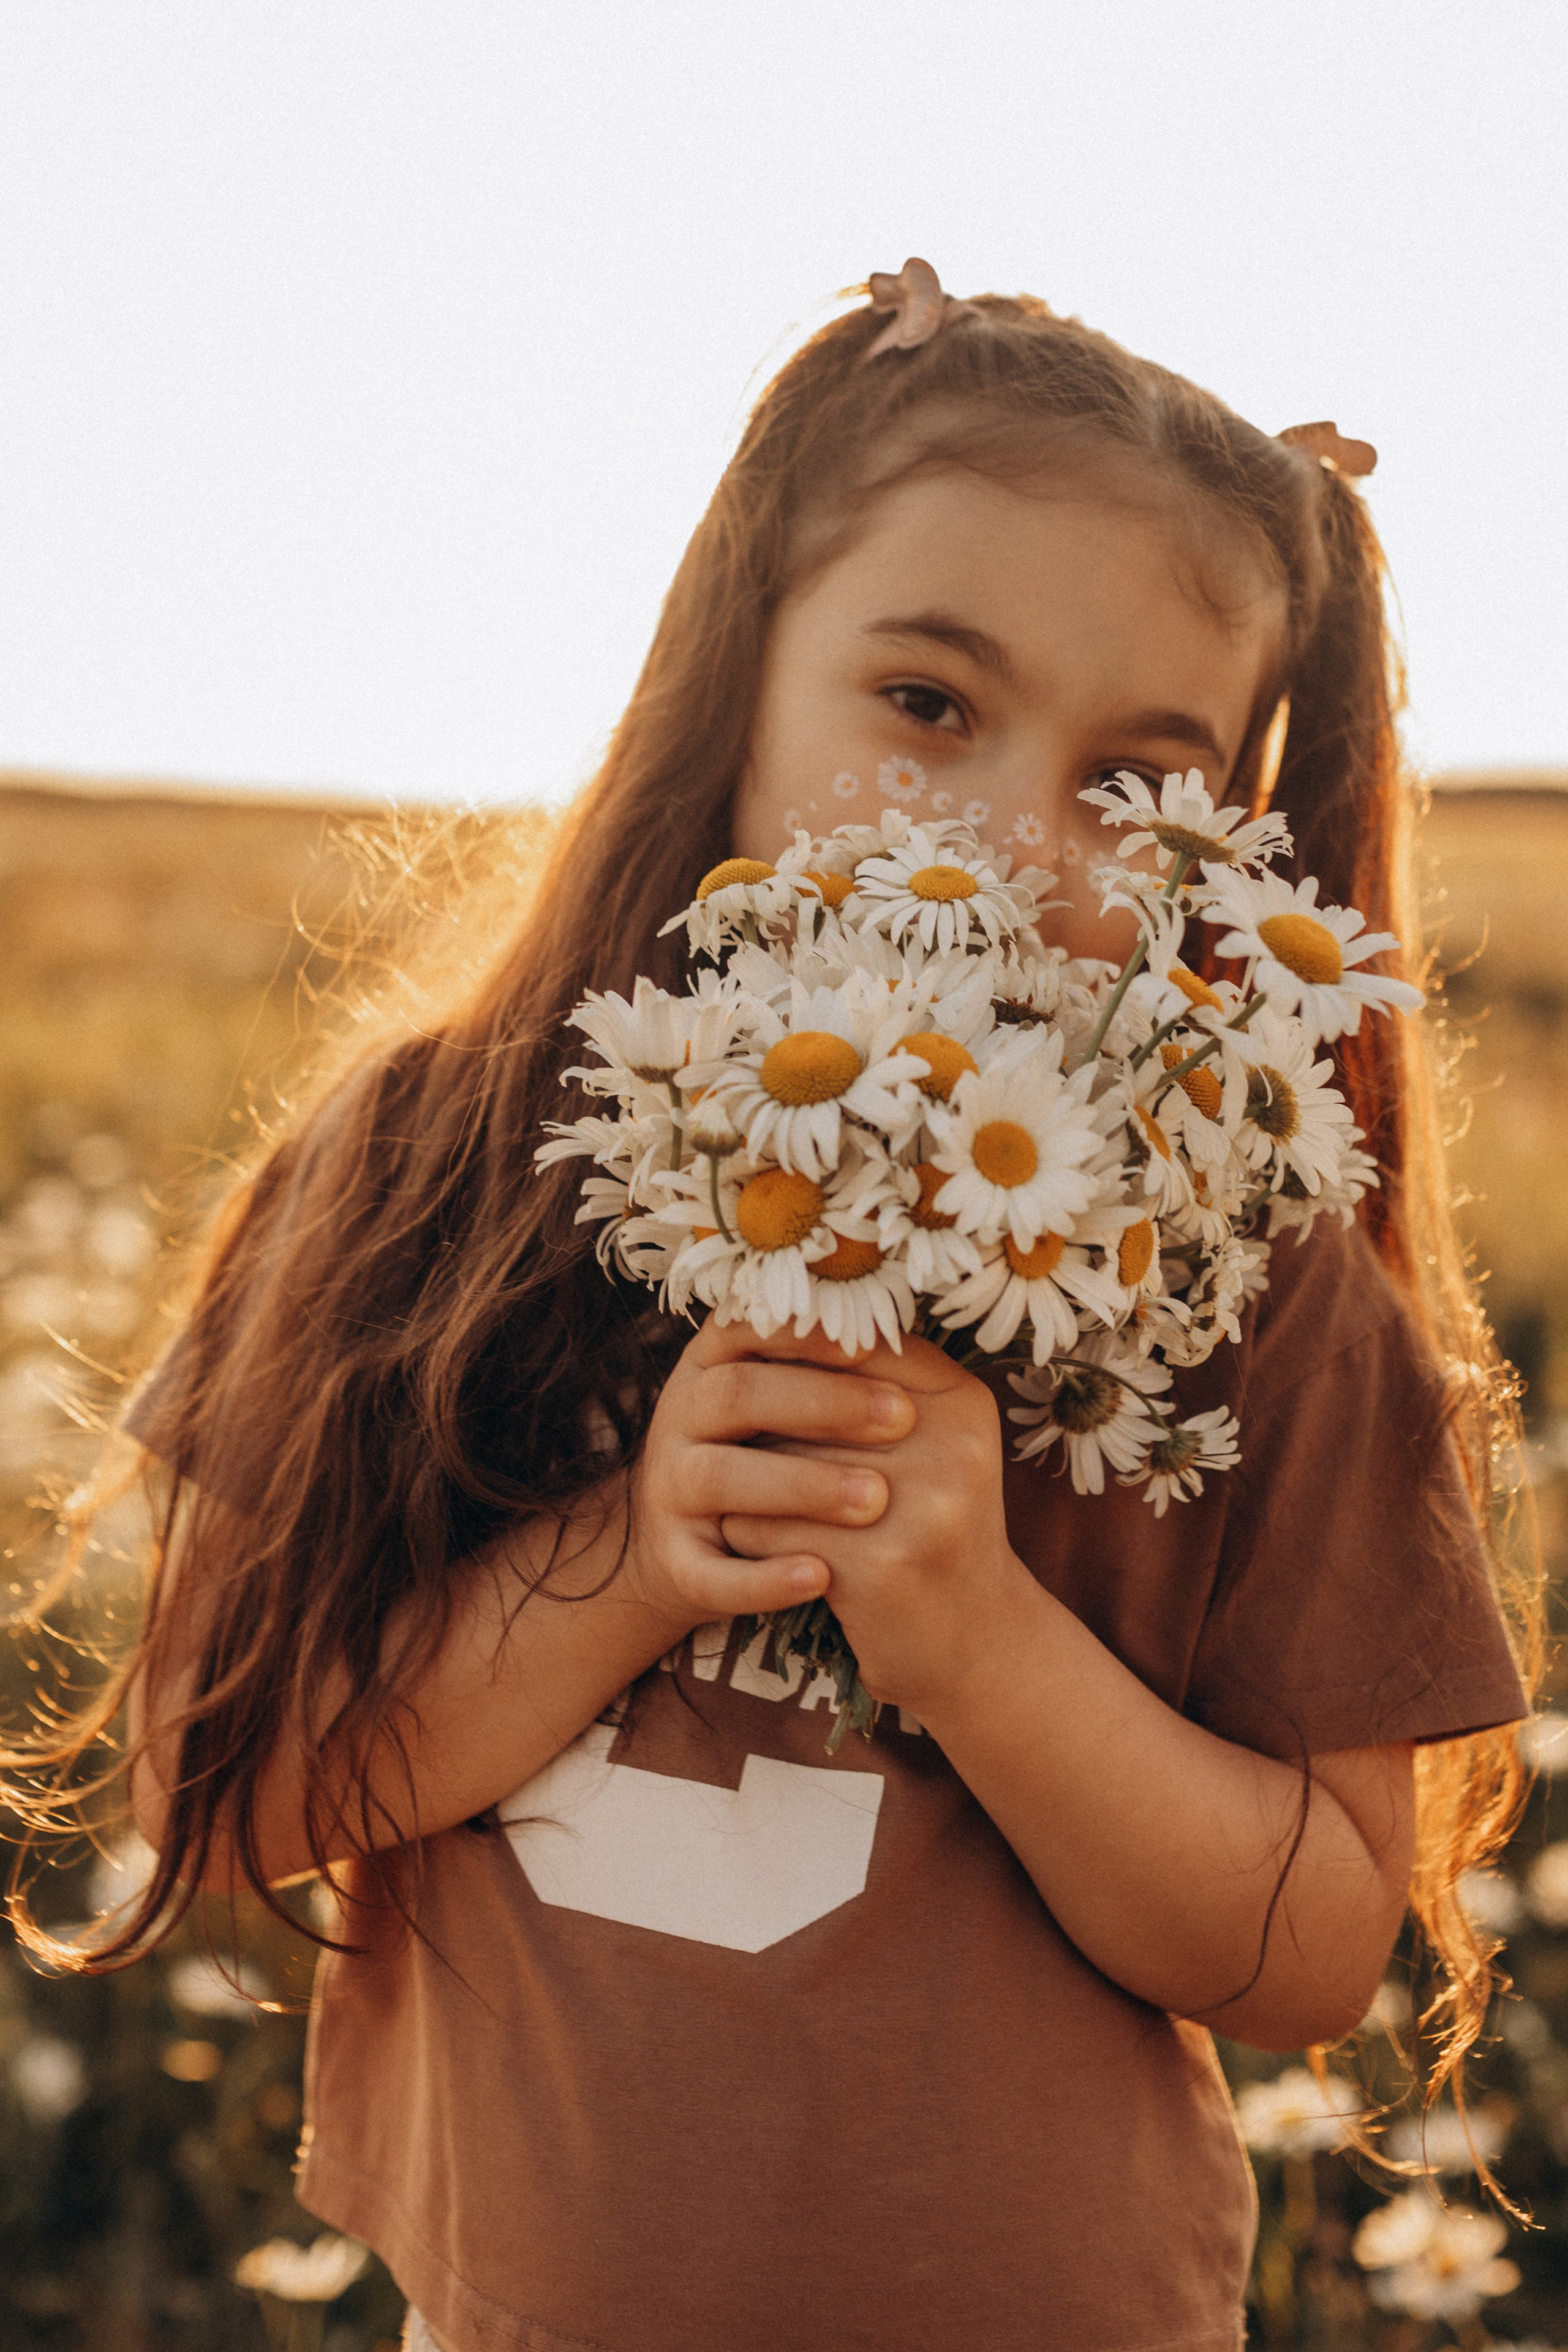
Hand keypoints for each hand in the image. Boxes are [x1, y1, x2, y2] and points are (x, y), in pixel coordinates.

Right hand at [626, 1317, 917, 1633]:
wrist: (695, 1551)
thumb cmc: (769, 1453)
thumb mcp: (786, 1398)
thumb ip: (830, 1366)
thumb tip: (898, 1330)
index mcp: (712, 1363)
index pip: (750, 1328)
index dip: (810, 1334)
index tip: (875, 1343)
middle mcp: (681, 1417)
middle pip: (737, 1395)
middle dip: (822, 1403)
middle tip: (903, 1418)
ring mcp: (670, 1490)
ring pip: (719, 1478)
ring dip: (800, 1485)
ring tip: (876, 1499)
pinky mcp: (676, 1562)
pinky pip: (711, 1572)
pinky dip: (763, 1579)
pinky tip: (821, 1576)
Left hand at [719, 1332, 1031, 1715]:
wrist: (973, 1643)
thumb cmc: (933, 1524)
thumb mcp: (935, 1441)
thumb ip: (877, 1378)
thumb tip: (774, 1313)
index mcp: (962, 1403)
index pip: (851, 1346)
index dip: (791, 1355)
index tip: (755, 1367)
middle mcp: (952, 1449)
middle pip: (805, 1403)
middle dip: (763, 1423)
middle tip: (737, 1437)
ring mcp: (920, 1511)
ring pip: (777, 1463)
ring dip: (746, 1480)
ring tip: (743, 1492)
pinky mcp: (876, 1569)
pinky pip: (766, 1527)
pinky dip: (746, 1533)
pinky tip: (755, 1542)